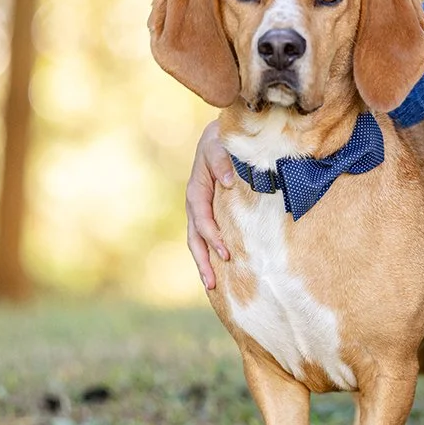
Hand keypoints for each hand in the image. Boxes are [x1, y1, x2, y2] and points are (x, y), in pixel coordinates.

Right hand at [186, 119, 233, 289]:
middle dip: (203, 261)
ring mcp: (200, 211)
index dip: (212, 237)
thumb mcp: (218, 145)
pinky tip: (220, 271)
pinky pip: (207, 237)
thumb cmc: (221, 141)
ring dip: (204, 264)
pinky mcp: (210, 214)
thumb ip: (221, 161)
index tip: (226, 253)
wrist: (219, 137)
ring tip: (213, 287)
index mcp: (197, 191)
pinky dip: (210, 254)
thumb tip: (228, 181)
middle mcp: (195, 205)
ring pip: (198, 242)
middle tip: (214, 283)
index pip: (202, 220)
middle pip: (195, 238)